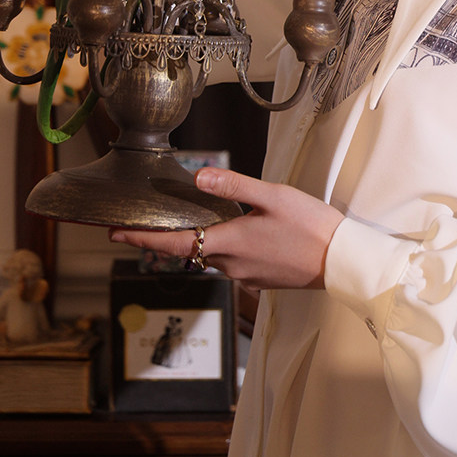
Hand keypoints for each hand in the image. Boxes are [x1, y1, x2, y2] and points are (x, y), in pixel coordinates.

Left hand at [108, 168, 342, 290]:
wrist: (343, 262)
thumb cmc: (312, 226)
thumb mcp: (274, 196)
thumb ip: (235, 186)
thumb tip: (200, 176)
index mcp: (229, 242)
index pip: (173, 243)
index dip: (141, 238)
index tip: (113, 233)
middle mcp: (231, 265)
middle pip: (191, 250)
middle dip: (171, 237)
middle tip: (150, 222)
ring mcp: (246, 276)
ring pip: (212, 257)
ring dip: (202, 242)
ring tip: (201, 222)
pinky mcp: (260, 280)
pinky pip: (233, 264)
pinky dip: (226, 249)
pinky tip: (242, 234)